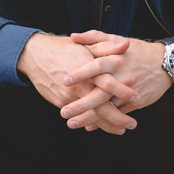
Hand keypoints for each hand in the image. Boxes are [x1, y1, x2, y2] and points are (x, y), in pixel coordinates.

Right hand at [17, 33, 138, 133]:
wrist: (35, 56)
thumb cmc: (64, 48)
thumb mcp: (86, 45)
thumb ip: (107, 47)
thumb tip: (127, 44)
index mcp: (88, 69)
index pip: (108, 83)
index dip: (123, 92)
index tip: (138, 99)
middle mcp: (79, 85)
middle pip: (100, 107)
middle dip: (118, 118)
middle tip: (133, 124)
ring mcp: (68, 96)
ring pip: (90, 115)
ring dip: (106, 125)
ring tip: (121, 129)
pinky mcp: (61, 102)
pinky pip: (79, 115)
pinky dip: (91, 122)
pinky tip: (102, 126)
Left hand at [62, 30, 172, 129]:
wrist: (166, 64)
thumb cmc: (137, 51)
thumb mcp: (117, 40)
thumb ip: (94, 37)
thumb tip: (72, 36)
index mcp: (116, 59)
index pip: (96, 66)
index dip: (81, 73)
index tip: (64, 81)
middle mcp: (122, 76)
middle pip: (100, 93)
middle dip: (81, 105)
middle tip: (63, 112)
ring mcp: (129, 92)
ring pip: (108, 108)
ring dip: (89, 118)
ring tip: (72, 124)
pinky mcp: (136, 103)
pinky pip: (118, 115)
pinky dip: (104, 122)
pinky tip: (90, 127)